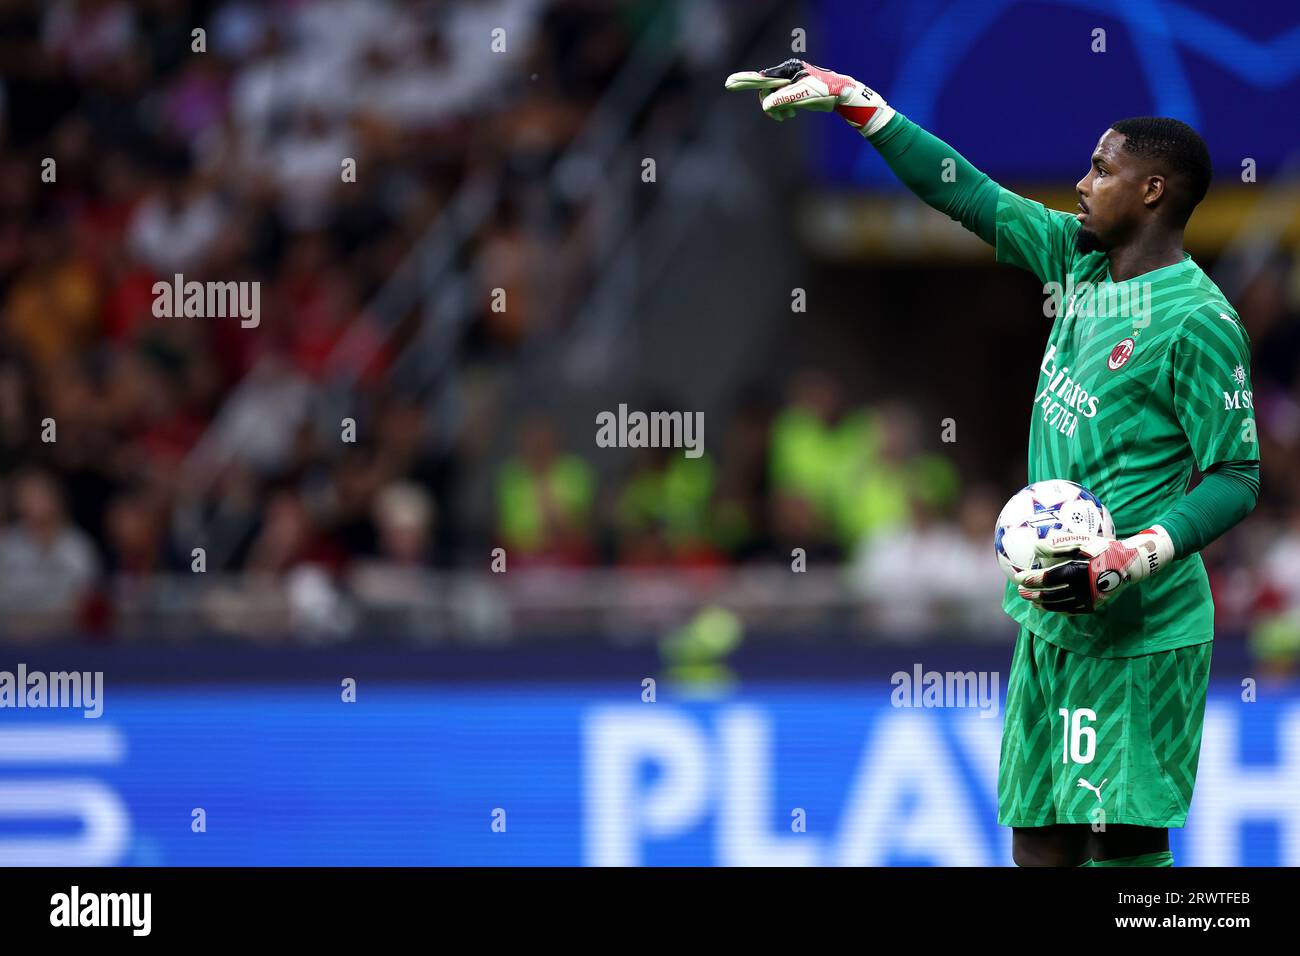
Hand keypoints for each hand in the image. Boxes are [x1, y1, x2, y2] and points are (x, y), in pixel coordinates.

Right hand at [724, 59, 893, 133]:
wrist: (841, 94)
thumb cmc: (824, 92)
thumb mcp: (803, 95)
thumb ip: (783, 99)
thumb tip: (766, 104)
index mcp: (787, 71)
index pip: (761, 77)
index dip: (744, 81)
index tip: (728, 83)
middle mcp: (786, 74)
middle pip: (766, 91)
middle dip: (770, 105)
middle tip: (781, 117)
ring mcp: (789, 82)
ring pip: (772, 98)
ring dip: (777, 110)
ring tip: (788, 117)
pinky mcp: (792, 91)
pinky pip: (779, 101)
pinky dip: (782, 110)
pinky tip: (791, 115)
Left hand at [1014, 526, 1175, 614]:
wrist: (1131, 564)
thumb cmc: (1104, 548)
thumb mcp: (1082, 541)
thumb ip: (1058, 545)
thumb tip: (1036, 547)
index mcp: (1077, 573)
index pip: (1048, 579)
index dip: (1031, 580)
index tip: (1018, 577)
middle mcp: (1082, 590)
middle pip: (1050, 596)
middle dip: (1032, 594)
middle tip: (1020, 591)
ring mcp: (1088, 600)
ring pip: (1059, 606)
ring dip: (1043, 604)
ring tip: (1032, 601)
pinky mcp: (1094, 605)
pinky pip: (1072, 610)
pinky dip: (1058, 609)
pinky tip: (1050, 606)